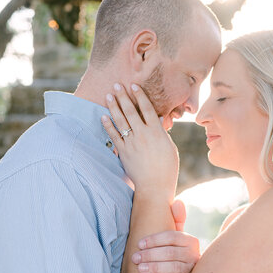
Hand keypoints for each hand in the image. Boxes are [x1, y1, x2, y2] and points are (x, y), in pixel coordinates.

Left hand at [101, 83, 178, 198]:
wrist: (155, 187)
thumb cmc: (167, 168)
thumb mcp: (170, 148)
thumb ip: (162, 132)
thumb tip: (158, 119)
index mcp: (157, 132)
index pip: (147, 108)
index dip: (140, 96)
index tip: (134, 85)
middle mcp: (143, 134)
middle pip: (131, 111)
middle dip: (123, 97)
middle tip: (116, 85)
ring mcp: (132, 143)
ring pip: (121, 121)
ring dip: (114, 107)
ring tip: (109, 96)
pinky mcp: (123, 152)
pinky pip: (114, 136)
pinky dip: (108, 126)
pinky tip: (103, 116)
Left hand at [131, 200, 200, 272]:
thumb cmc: (175, 254)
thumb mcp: (176, 238)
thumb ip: (176, 221)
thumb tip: (177, 201)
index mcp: (190, 241)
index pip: (173, 236)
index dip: (155, 240)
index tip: (139, 244)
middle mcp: (194, 255)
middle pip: (171, 252)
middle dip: (151, 255)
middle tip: (134, 258)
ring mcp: (193, 271)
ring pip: (175, 268)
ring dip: (156, 267)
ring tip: (140, 269)